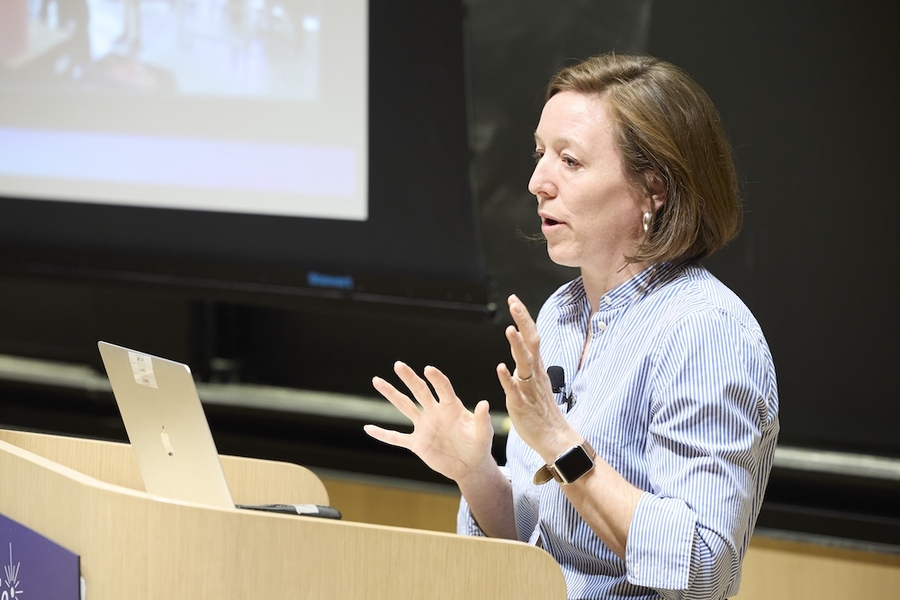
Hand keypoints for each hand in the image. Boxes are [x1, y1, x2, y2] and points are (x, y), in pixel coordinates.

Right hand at [364, 361, 494, 483]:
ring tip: (377, 380)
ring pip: (404, 406)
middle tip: (398, 365)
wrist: (469, 466)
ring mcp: (424, 427)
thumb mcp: (483, 434)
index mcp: (451, 407)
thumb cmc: (479, 446)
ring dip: (391, 394)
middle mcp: (435, 412)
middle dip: (409, 378)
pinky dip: (383, 435)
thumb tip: (484, 404)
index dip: (436, 379)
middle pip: (419, 391)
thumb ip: (482, 420)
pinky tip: (368, 429)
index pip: (443, 388)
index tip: (428, 369)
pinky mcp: (417, 443)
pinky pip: (396, 438)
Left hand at [496, 295, 572, 458]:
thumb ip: (527, 363)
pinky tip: (501, 368)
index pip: (531, 336)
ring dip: (518, 346)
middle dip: (523, 322)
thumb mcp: (533, 381)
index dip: (523, 318)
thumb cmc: (541, 410)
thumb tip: (519, 345)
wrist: (554, 438)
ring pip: (525, 364)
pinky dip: (508, 379)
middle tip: (514, 302)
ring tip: (510, 329)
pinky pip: (515, 390)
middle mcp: (534, 374)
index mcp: (536, 368)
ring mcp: (529, 389)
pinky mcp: (522, 405)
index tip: (514, 299)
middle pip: (531, 342)